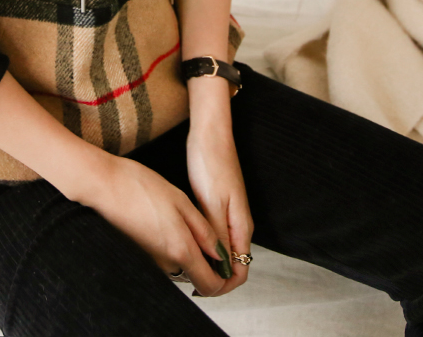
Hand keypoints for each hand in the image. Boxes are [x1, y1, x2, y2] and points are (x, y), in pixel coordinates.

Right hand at [76, 154, 230, 297]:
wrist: (102, 185)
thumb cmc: (140, 187)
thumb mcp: (181, 201)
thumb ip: (204, 231)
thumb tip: (221, 254)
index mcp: (180, 250)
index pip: (210, 285)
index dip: (223, 278)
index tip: (226, 259)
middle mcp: (164, 264)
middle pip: (194, 273)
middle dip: (203, 257)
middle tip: (198, 224)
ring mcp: (149, 261)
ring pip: (178, 263)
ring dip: (184, 247)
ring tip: (177, 215)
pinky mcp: (138, 255)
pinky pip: (162, 256)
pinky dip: (168, 243)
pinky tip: (161, 218)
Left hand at [186, 81, 253, 297]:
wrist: (210, 134)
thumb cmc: (210, 165)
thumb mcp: (212, 205)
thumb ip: (219, 238)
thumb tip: (222, 269)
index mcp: (241, 226)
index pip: (241, 271)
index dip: (223, 286)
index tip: (200, 288)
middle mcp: (239, 223)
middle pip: (233, 263)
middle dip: (214, 277)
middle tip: (185, 279)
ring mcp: (230, 213)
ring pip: (223, 249)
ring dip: (207, 261)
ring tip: (181, 264)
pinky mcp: (219, 204)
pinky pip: (215, 235)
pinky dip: (203, 245)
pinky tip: (185, 241)